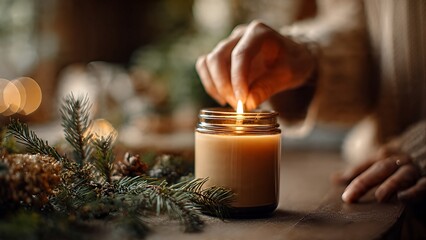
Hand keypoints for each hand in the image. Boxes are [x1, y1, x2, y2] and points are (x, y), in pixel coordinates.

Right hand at [196, 20, 315, 109]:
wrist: (292, 58)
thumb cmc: (293, 62)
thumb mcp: (289, 75)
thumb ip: (268, 87)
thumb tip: (249, 103)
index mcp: (258, 32)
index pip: (240, 54)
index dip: (238, 79)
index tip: (242, 100)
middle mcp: (239, 35)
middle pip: (218, 57)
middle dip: (225, 85)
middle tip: (238, 105)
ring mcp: (228, 44)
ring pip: (208, 62)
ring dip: (216, 86)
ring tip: (232, 103)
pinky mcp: (221, 55)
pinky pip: (205, 67)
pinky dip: (210, 84)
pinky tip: (223, 98)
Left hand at [334, 147, 425, 202]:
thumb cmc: (401, 164)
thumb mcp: (381, 164)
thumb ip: (360, 171)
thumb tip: (334, 178)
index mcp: (387, 156)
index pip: (368, 164)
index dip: (353, 172)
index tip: (338, 182)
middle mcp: (400, 161)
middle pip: (380, 169)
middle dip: (363, 182)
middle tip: (348, 197)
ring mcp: (414, 169)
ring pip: (401, 175)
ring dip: (390, 185)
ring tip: (379, 196)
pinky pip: (422, 185)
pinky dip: (414, 191)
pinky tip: (403, 197)